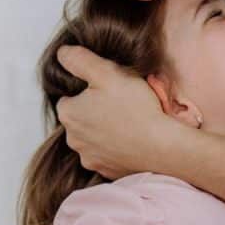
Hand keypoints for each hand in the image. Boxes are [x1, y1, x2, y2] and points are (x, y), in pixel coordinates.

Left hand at [55, 45, 175, 179]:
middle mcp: (73, 139)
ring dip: (104, 130)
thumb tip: (62, 54)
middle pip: (80, 118)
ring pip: (92, 137)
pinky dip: (115, 147)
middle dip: (95, 111)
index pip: (69, 97)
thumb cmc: (135, 108)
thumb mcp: (106, 71)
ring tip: (128, 121)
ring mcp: (89, 157)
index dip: (89, 91)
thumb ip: (79, 60)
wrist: (162, 147)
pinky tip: (131, 138)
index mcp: (68, 113)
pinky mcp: (106, 170)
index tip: (108, 90)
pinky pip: (106, 154)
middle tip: (121, 104)